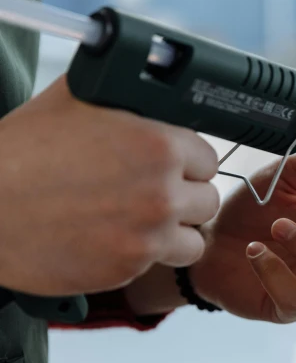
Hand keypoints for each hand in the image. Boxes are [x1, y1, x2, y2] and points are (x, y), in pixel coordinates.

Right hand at [0, 76, 219, 295]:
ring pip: (193, 241)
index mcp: (159, 146)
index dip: (188, 162)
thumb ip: (128, 102)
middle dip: (184, 197)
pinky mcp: (129, 269)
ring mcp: (148, 236)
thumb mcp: (76, 100)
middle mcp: (162, 194)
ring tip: (142, 222)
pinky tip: (111, 238)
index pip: (208, 159)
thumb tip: (152, 92)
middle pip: (207, 200)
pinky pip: (156, 264)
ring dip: (174, 232)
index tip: (172, 166)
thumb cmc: (20, 152)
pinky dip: (140, 254)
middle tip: (153, 193)